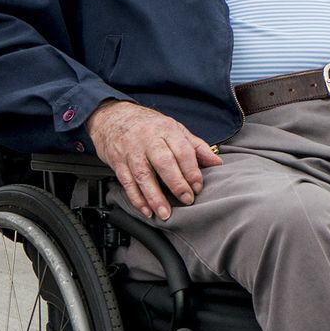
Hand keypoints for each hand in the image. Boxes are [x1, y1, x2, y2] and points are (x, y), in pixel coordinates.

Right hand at [86, 100, 221, 219]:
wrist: (113, 117)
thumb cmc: (149, 126)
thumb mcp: (175, 129)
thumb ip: (196, 147)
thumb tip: (217, 162)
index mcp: (166, 130)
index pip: (182, 151)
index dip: (192, 170)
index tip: (198, 186)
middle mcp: (148, 140)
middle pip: (163, 163)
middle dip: (177, 183)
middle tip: (187, 199)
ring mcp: (131, 152)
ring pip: (143, 175)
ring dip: (154, 197)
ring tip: (165, 213)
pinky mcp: (118, 163)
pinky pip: (127, 183)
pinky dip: (136, 199)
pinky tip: (146, 210)